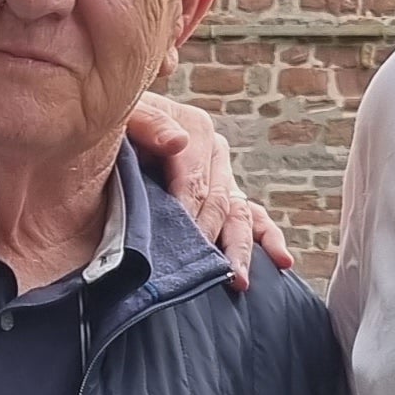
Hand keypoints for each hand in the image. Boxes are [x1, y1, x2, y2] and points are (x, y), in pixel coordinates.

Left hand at [121, 95, 297, 287]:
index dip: (187, 209)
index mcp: (195, 129)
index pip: (195, 177)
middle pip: (220, 200)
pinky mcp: (227, 197)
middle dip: (213, 237)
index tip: (178, 240)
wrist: (112, 135)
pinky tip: (282, 260)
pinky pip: (253, 218)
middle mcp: (215, 153)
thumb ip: (147, 122)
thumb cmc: (115, 127)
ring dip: (241, 247)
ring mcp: (224, 176)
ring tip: (239, 278)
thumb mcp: (125, 115)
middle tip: (208, 270)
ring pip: (239, 214)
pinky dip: (268, 239)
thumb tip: (178, 142)